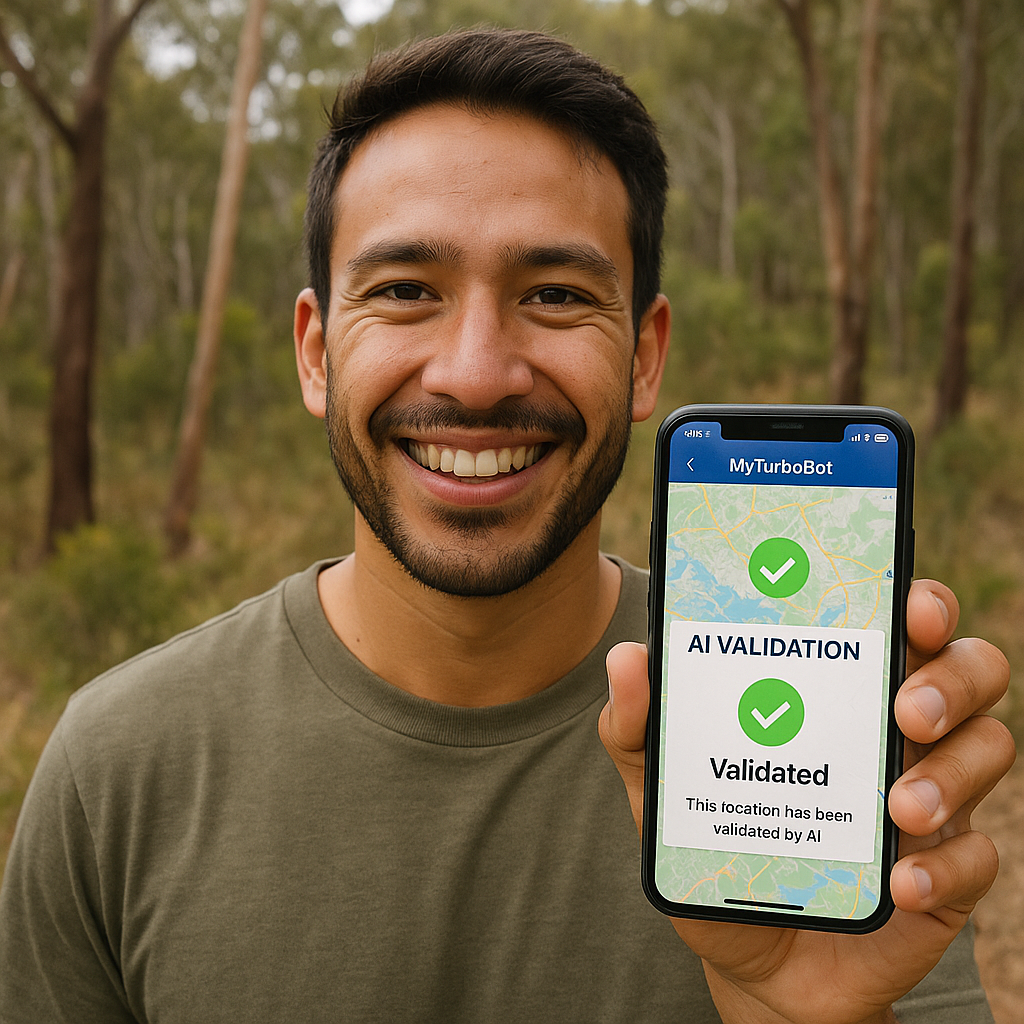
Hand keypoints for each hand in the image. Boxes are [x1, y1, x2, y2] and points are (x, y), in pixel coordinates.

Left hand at [599, 579, 1013, 1023]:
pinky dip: (945, 867)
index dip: (919, 602)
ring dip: (952, 773)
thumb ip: (638, 726)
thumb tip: (627, 656)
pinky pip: (980, 855)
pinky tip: (899, 882)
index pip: (898, 623)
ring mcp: (929, 798)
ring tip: (897, 807)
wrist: (749, 961)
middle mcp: (893, 731)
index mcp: (837, 691)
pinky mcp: (946, 873)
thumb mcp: (664, 787)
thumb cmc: (716, 849)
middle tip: (907, 711)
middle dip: (951, 679)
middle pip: (969, 670)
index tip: (909, 606)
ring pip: (990, 748)